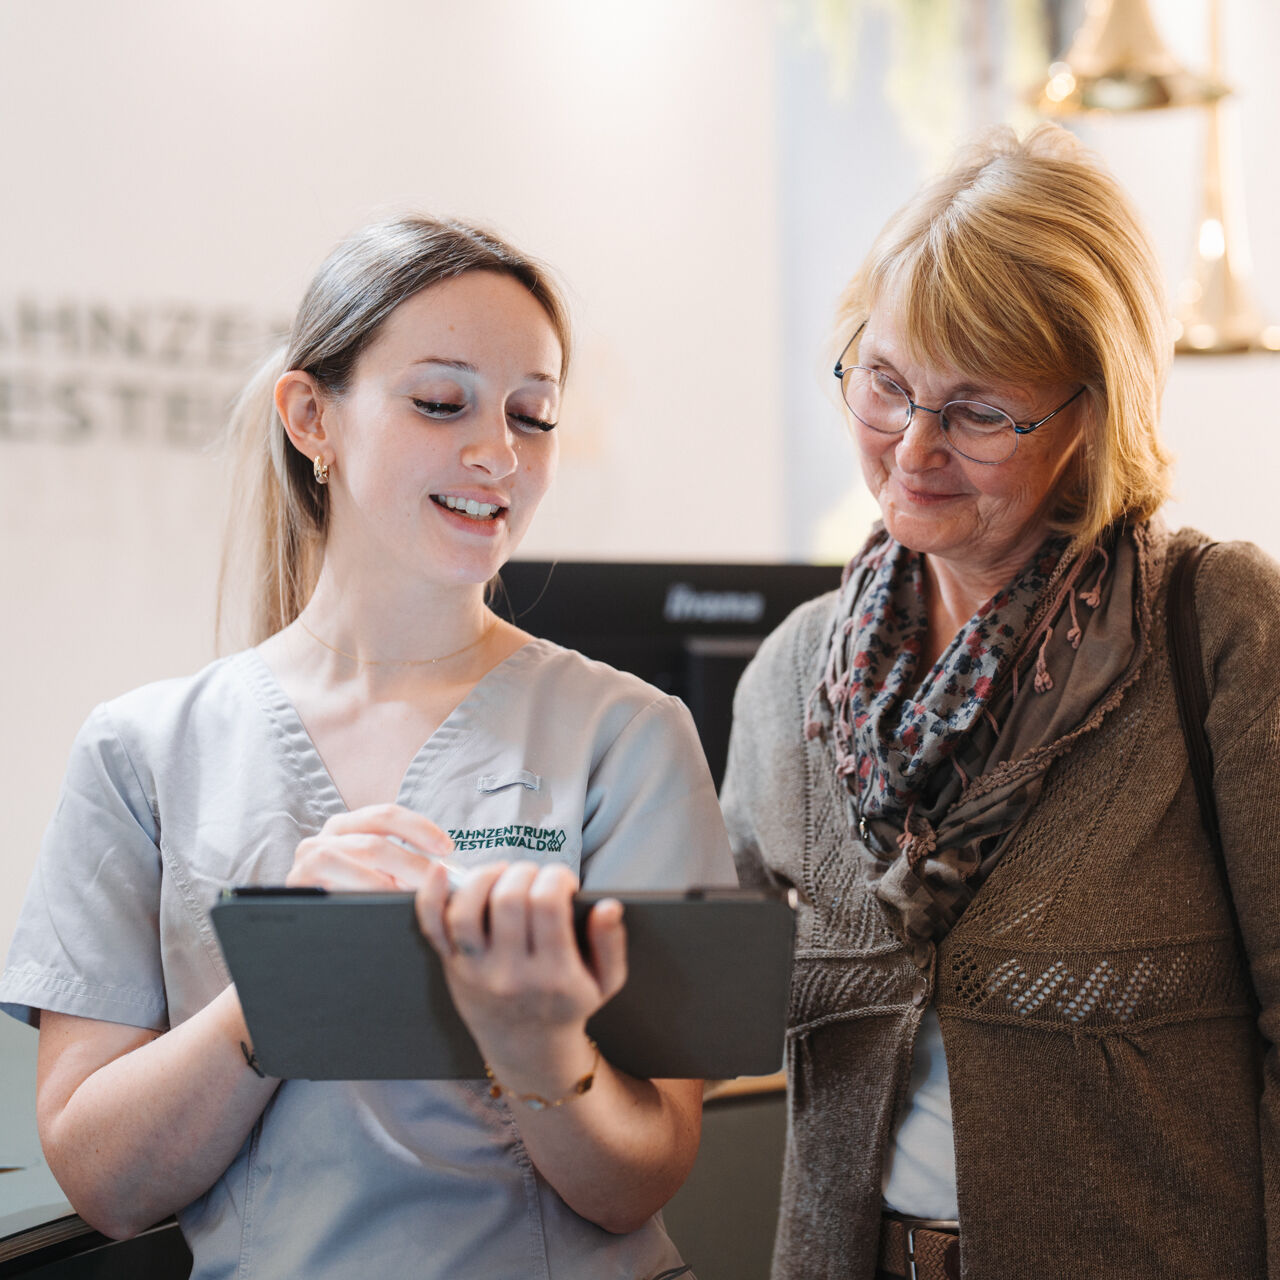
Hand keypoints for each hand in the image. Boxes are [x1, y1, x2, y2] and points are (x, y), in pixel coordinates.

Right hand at [286, 803, 454, 889]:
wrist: (307, 934)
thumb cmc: (351, 900)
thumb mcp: (376, 877)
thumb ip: (401, 868)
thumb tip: (445, 873)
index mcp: (346, 827)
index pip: (385, 815)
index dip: (418, 828)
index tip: (447, 848)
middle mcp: (324, 837)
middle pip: (375, 842)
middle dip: (413, 864)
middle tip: (436, 885)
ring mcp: (307, 858)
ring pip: (357, 858)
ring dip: (392, 878)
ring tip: (412, 896)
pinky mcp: (298, 881)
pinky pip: (335, 876)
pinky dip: (365, 887)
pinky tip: (381, 902)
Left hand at [413, 860, 627, 1088]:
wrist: (527, 1050)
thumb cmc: (567, 1006)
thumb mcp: (605, 982)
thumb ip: (611, 943)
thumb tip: (608, 906)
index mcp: (554, 975)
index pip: (548, 904)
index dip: (556, 877)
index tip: (563, 881)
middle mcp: (511, 974)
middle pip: (509, 900)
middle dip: (526, 872)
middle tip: (535, 877)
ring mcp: (476, 971)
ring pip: (468, 910)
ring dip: (485, 877)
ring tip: (503, 874)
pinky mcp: (452, 967)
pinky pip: (434, 927)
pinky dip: (431, 896)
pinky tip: (444, 870)